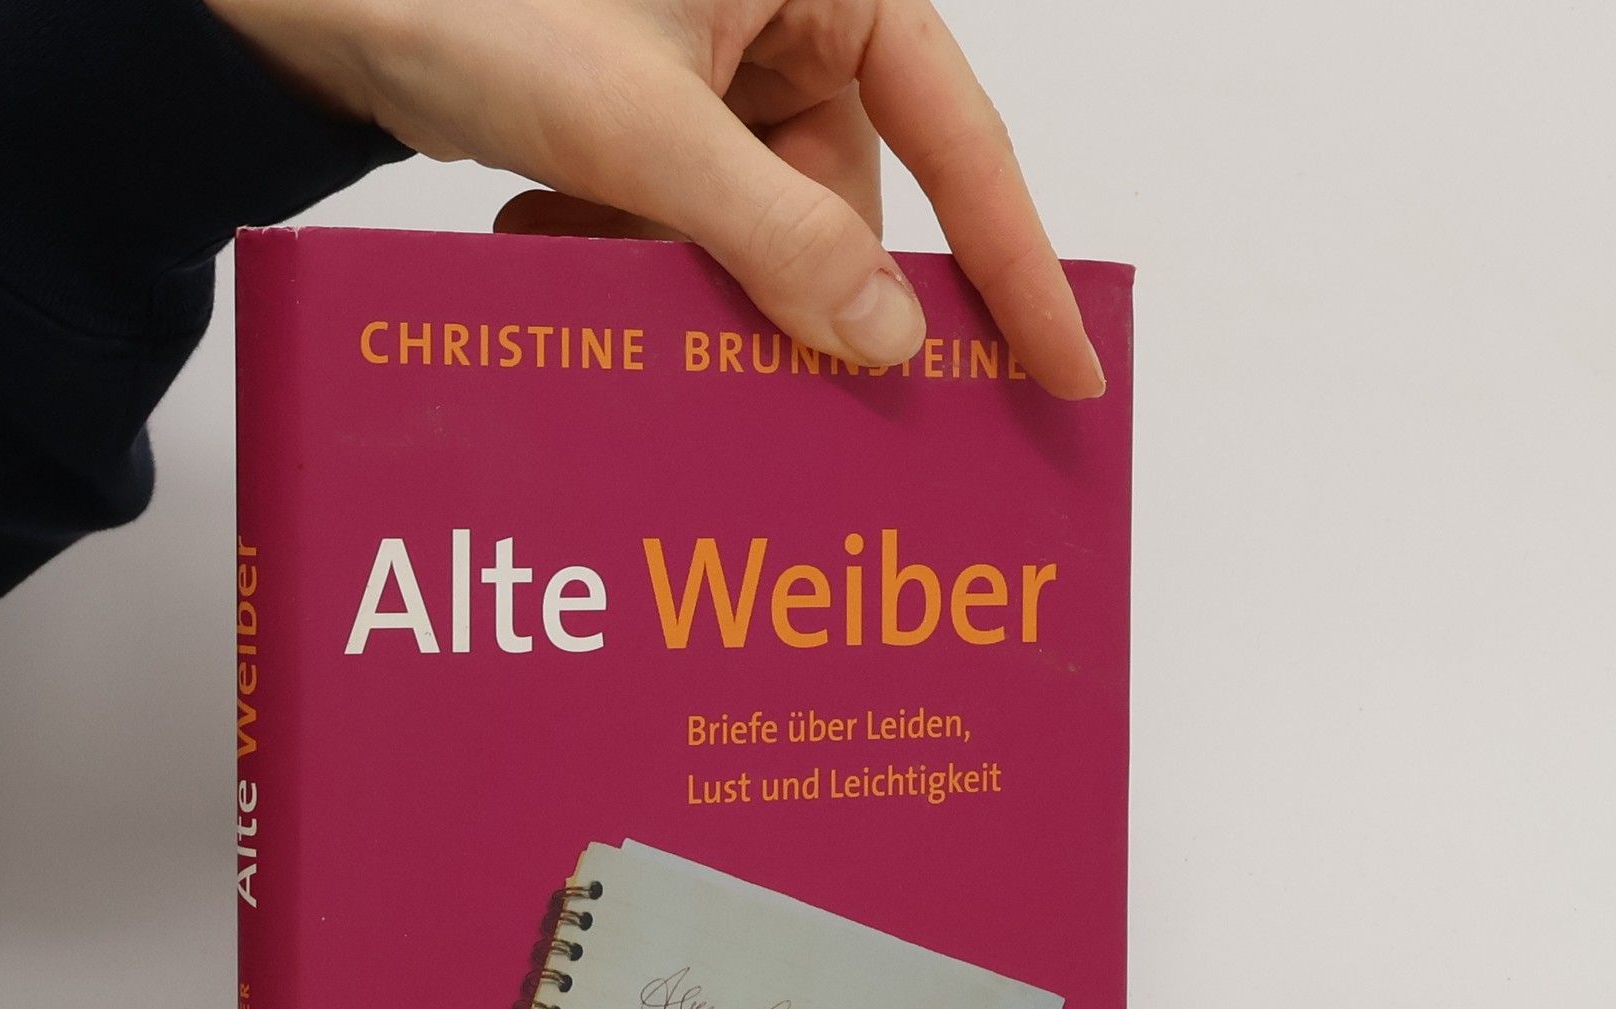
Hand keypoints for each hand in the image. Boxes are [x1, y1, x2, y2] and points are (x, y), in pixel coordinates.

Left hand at [207, 0, 1104, 397]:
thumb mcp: (641, 126)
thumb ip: (778, 236)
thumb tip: (887, 340)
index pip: (965, 132)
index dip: (1015, 262)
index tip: (1064, 365)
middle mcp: (792, 11)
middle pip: (847, 203)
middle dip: (781, 290)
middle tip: (738, 365)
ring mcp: (720, 64)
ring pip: (758, 229)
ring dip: (684, 281)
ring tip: (584, 251)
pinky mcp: (654, 108)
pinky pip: (690, 220)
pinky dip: (635, 255)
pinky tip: (550, 233)